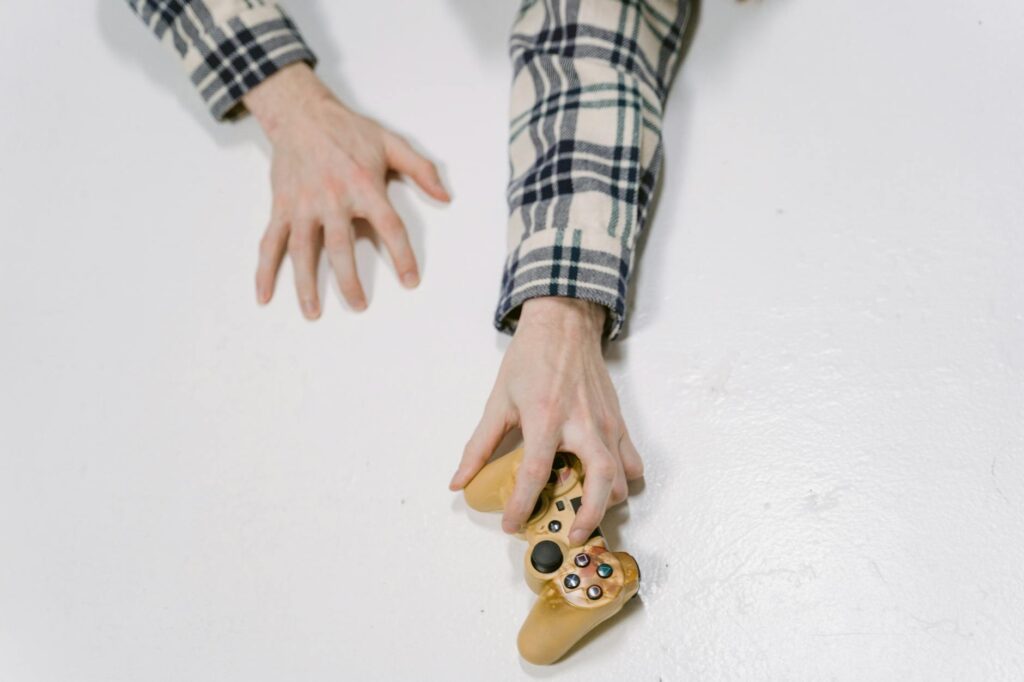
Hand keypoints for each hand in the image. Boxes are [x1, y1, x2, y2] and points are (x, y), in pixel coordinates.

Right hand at [242, 63, 449, 317]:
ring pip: (302, 251)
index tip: (410, 281)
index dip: (402, 256)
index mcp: (364, 185)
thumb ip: (421, 169)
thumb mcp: (391, 143)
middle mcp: (332, 198)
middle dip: (350, 280)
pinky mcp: (281, 207)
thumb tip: (445, 196)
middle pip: (341, 247)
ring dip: (306, 284)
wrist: (301, 113)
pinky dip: (264, 270)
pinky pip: (271, 242)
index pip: (389, 227)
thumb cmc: (348, 130)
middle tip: (360, 305)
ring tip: (313, 312)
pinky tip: (265, 295)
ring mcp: (303, 205)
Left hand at [450, 297, 642, 544]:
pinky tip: (606, 485)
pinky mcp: (618, 420)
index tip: (512, 525)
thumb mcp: (498, 400)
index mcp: (546, 417)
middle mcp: (581, 423)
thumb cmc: (530, 359)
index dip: (522, 505)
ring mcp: (605, 422)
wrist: (564, 323)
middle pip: (598, 481)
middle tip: (572, 536)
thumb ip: (479, 445)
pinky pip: (630, 458)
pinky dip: (624, 478)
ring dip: (607, 500)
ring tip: (586, 512)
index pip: (536, 473)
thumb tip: (459, 481)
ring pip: (620, 475)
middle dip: (589, 516)